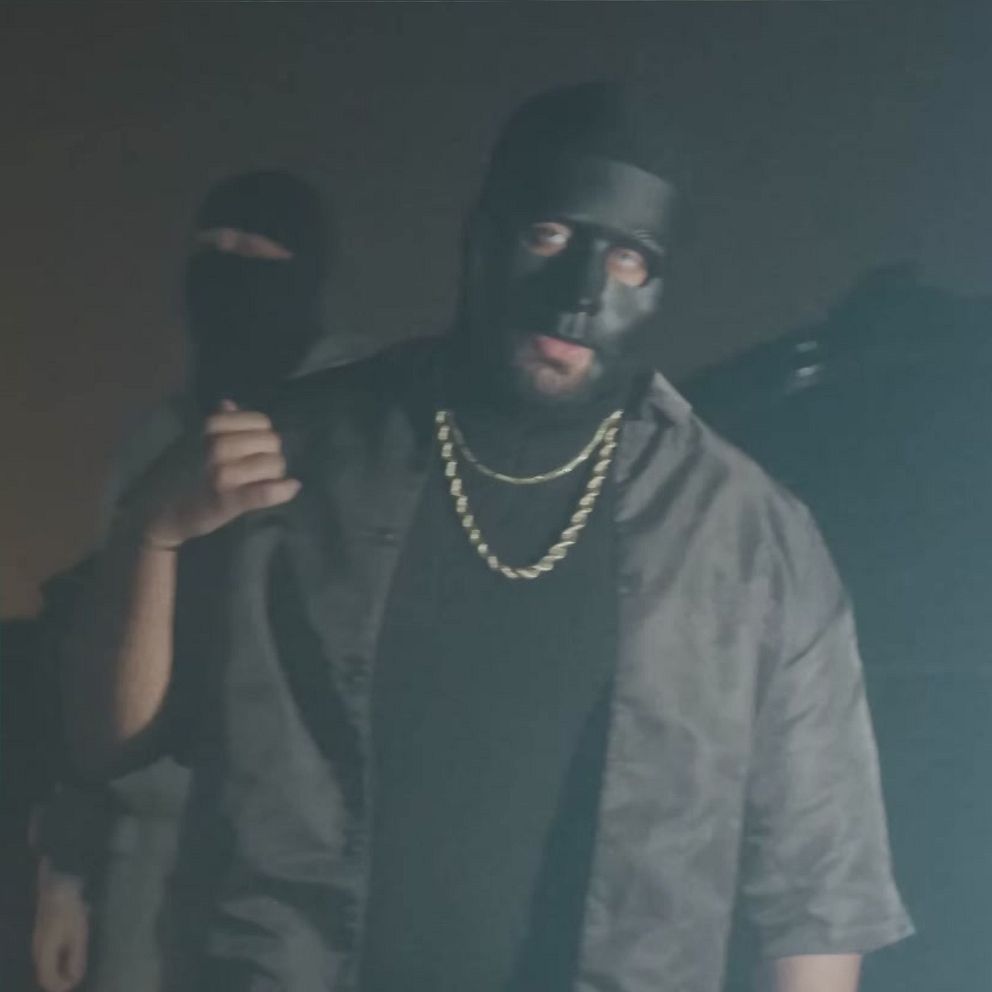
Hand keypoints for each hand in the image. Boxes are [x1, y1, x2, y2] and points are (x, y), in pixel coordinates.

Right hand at [32, 861, 88, 991]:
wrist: (58, 888)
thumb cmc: (69, 912)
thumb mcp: (78, 935)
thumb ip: (76, 957)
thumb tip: (75, 977)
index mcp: (44, 954)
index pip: (47, 980)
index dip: (61, 985)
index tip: (75, 981)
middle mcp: (37, 951)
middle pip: (45, 973)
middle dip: (61, 977)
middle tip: (77, 972)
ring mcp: (38, 942)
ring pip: (46, 963)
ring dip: (60, 966)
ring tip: (77, 960)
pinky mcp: (42, 934)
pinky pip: (48, 954)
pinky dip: (58, 957)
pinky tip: (71, 947)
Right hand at [121, 400, 301, 549]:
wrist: (165, 511)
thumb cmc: (189, 474)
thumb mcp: (200, 443)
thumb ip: (219, 423)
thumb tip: (228, 403)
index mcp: (211, 428)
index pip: (261, 421)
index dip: (263, 435)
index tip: (253, 448)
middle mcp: (217, 447)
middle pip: (272, 441)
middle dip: (271, 455)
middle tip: (257, 469)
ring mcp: (222, 474)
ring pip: (274, 464)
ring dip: (274, 474)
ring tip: (260, 482)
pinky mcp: (228, 501)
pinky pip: (263, 492)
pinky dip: (280, 490)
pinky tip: (291, 487)